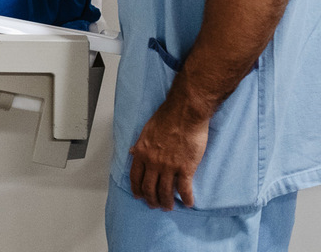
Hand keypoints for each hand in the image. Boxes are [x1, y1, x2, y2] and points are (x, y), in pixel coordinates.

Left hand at [128, 95, 209, 210]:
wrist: (184, 113)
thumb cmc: (166, 117)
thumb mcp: (146, 130)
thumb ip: (140, 144)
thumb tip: (132, 152)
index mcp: (142, 152)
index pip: (135, 176)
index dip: (137, 189)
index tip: (139, 196)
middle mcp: (153, 162)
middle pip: (149, 188)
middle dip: (151, 200)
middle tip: (155, 205)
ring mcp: (169, 167)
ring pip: (165, 192)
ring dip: (167, 202)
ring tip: (169, 207)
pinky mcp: (185, 168)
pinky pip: (184, 189)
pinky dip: (186, 199)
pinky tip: (188, 203)